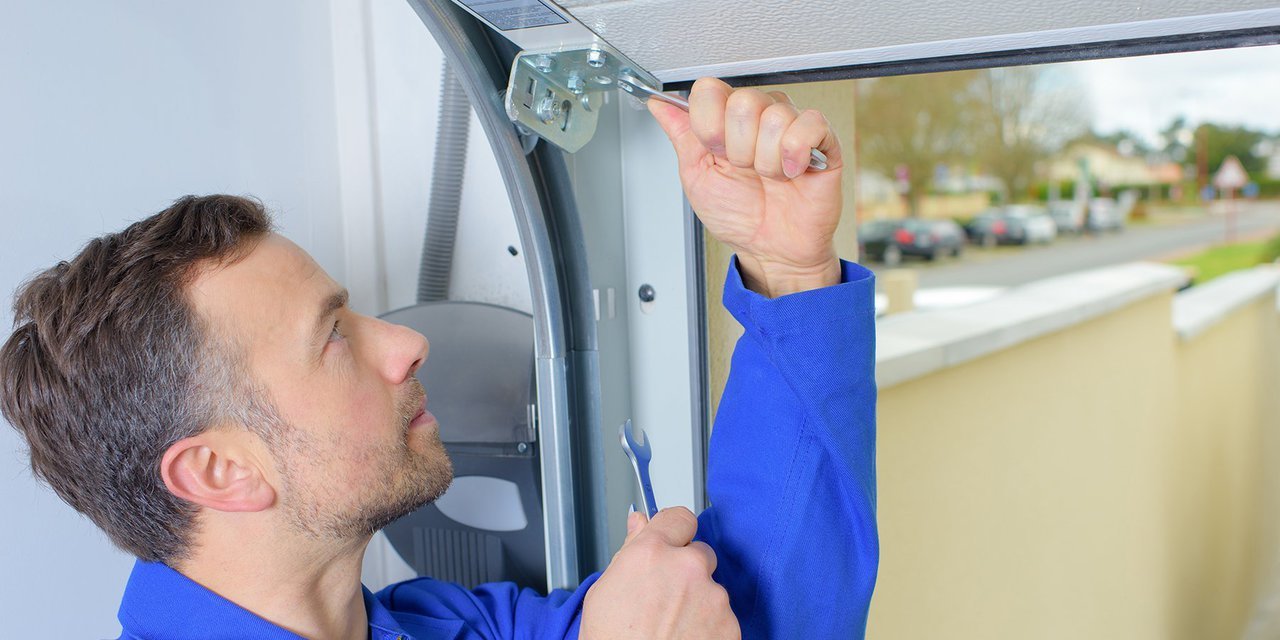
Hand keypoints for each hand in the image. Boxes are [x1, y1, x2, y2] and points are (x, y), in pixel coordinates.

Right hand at [581, 507, 739, 638]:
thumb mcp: (606, 591)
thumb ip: (630, 550)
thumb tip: (639, 522)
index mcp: (652, 553)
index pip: (679, 518)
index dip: (674, 532)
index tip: (672, 543)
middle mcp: (687, 568)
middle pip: (700, 553)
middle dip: (687, 571)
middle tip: (665, 600)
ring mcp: (713, 597)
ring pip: (712, 589)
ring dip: (699, 602)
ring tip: (671, 629)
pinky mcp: (730, 625)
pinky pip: (724, 617)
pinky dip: (711, 628)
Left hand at [648, 77, 843, 297]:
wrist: (771, 250)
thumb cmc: (738, 217)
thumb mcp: (697, 176)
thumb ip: (681, 135)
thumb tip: (658, 104)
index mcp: (726, 120)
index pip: (710, 90)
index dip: (708, 125)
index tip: (715, 152)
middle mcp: (758, 116)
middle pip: (742, 101)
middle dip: (738, 148)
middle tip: (745, 170)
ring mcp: (791, 125)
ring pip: (774, 116)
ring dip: (766, 161)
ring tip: (770, 177)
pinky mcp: (823, 139)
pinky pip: (809, 124)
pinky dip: (795, 155)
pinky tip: (792, 172)